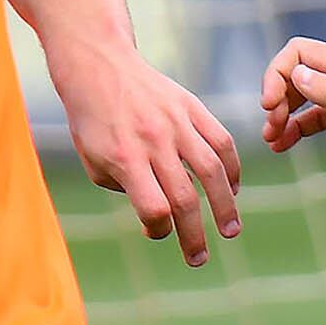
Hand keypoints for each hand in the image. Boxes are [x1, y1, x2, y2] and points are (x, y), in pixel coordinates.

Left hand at [38, 33, 242, 266]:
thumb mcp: (93, 161)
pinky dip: (232, 168)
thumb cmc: (92, 121)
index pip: (154, 208)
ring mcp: (176, 122)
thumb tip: (160, 217)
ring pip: (212, 171)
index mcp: (124, 158)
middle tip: (199, 259)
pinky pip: (221, 140)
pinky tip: (233, 188)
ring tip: (230, 230)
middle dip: (194, 236)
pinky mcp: (192, 107)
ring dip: (226, 206)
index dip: (159, 230)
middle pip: (184, 198)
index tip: (156, 231)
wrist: (100, 65)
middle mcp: (153, 141)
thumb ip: (123, 191)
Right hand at [259, 38, 325, 201]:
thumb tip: (296, 73)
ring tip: (272, 141)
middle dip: (278, 96)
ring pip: (306, 98)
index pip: (301, 53)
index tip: (270, 107)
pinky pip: (319, 119)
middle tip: (271, 127)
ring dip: (284, 115)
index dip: (278, 73)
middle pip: (300, 73)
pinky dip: (299, 129)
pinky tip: (284, 145)